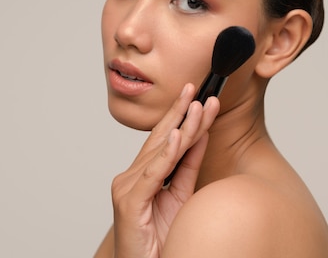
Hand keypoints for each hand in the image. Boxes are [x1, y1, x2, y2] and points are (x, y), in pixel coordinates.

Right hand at [110, 83, 219, 257]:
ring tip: (196, 105)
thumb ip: (188, 166)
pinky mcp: (129, 202)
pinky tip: (178, 135)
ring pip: (160, 151)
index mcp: (142, 175)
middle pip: (161, 139)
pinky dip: (167, 154)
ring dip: (181, 127)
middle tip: (196, 88)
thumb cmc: (159, 239)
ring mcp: (126, 188)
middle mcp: (130, 177)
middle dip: (180, 112)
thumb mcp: (181, 196)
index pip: (166, 140)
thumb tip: (199, 135)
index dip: (183, 118)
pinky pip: (153, 173)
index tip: (201, 98)